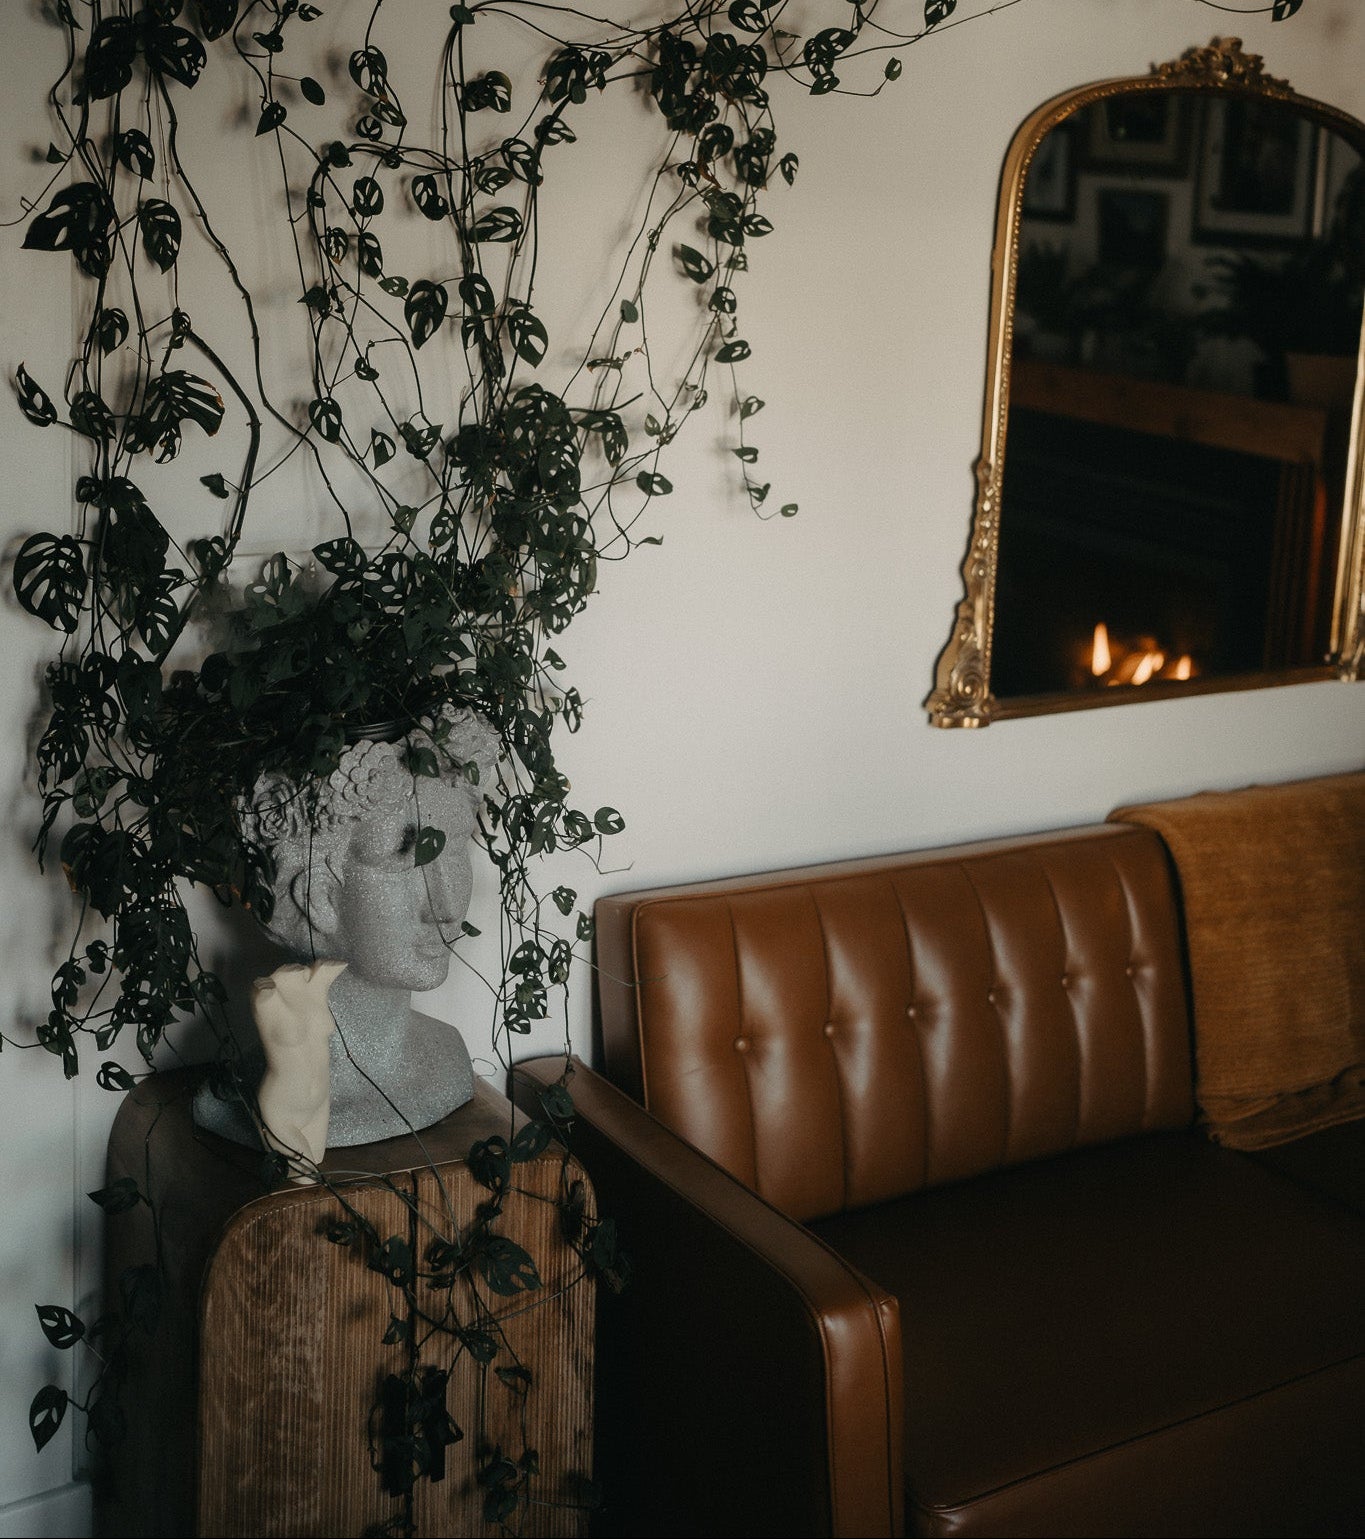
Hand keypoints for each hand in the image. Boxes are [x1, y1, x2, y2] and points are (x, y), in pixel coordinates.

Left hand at [254, 959, 346, 1178]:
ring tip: (322, 966)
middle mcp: (287, 1045)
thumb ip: (298, 1164)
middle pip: (275, 1008)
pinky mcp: (315, 1018)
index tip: (266, 993)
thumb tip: (303, 1189)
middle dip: (281, 987)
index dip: (271, 1017)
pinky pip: (318, 988)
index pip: (277, 1043)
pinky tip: (339, 964)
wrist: (301, 1114)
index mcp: (285, 1075)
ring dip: (300, 975)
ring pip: (290, 992)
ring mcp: (299, 1027)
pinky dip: (325, 973)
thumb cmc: (296, 1129)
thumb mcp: (293, 1149)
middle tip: (292, 974)